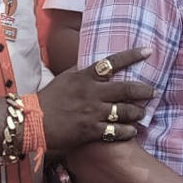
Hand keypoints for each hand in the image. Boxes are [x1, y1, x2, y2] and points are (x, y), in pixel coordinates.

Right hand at [37, 46, 154, 149]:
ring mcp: (91, 112)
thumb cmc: (48, 98)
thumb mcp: (65, 78)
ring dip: (137, 112)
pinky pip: (115, 131)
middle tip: (152, 92)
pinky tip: (132, 131)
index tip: (148, 51)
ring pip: (124, 111)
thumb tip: (97, 61)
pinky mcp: (89, 131)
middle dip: (144, 91)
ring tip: (141, 113)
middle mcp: (91, 93)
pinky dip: (127, 131)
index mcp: (85, 77)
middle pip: (126, 89)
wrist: (31, 121)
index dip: (132, 55)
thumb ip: (82, 69)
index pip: (112, 62)